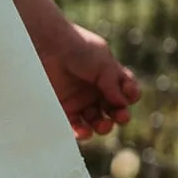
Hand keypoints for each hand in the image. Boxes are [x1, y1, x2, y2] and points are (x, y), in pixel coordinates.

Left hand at [39, 24, 140, 140]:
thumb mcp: (103, 63)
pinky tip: (84, 131)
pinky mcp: (62, 107)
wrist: (47, 46)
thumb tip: (122, 104)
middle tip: (119, 117)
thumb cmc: (77, 49)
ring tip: (102, 125)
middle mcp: (94, 89)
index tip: (129, 96)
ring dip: (103, 126)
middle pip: (113, 110)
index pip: (126, 91)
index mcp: (108, 76)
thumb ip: (114, 84)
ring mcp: (78, 99)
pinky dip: (81, 131)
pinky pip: (75, 125)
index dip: (130, 96)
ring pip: (96, 121)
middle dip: (119, 116)